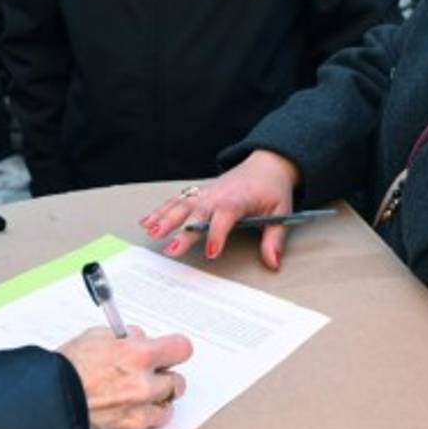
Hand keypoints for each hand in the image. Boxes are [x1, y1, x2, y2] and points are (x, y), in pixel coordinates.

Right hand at [60, 326, 192, 428]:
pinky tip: (116, 415)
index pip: (182, 349)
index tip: (171, 352)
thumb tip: (139, 339)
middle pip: (178, 383)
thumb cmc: (65, 371)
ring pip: (165, 410)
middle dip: (165, 379)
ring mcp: (139, 416)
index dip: (175, 350)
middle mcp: (145, 387)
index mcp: (139, 356)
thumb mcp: (96, 337)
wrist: (46, 406)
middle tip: (150, 377)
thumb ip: (126, 338)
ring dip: (153, 404)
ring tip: (131, 399)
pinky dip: (133, 424)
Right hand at [139, 150, 299, 269]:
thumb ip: (274, 239)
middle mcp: (218, 195)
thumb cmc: (271, 189)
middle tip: (171, 250)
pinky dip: (160, 210)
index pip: (225, 215)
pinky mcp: (199, 194)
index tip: (211, 251)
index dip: (217, 234)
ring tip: (151, 232)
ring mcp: (205, 193)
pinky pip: (176, 201)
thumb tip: (273, 263)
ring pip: (181, 205)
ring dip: (164, 218)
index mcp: (238, 198)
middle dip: (182, 231)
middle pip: (197, 213)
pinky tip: (147, 222)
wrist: (265, 166)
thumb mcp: (280, 213)